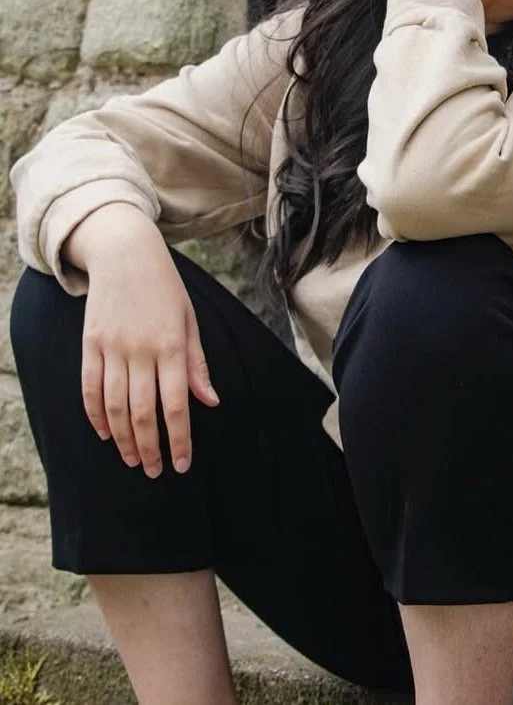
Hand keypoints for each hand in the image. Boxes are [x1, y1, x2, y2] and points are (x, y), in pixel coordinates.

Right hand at [64, 203, 218, 477]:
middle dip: (151, 448)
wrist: (125, 253)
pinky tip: (105, 433)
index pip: (177, 405)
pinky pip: (89, 388)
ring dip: (124, 439)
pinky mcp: (90, 344)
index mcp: (172, 345)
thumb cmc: (165, 288)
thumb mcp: (189, 320)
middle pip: (144, 412)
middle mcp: (141, 350)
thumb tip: (210, 402)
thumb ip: (197, 363)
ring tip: (133, 460)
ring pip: (115, 407)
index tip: (182, 464)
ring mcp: (112, 347)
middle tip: (156, 471)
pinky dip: (96, 415)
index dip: (180, 439)